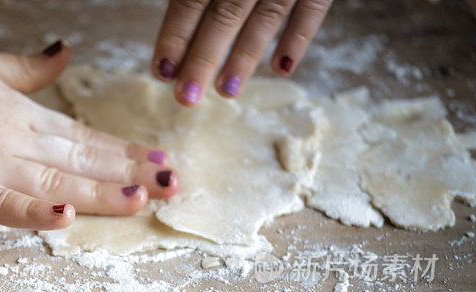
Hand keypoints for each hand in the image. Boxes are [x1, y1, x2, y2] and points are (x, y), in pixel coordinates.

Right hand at [0, 39, 179, 229]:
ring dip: (100, 191)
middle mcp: (16, 140)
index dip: (124, 151)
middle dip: (130, 174)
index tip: (161, 160)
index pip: (84, 138)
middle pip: (82, 161)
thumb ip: (28, 70)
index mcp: (22, 116)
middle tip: (176, 184)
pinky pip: (1, 204)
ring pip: (55, 182)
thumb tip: (64, 51)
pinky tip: (65, 218)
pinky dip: (33, 212)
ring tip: (142, 199)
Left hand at [151, 0, 332, 103]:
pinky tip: (281, 68)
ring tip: (226, 92)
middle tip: (186, 98)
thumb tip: (175, 7)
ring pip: (266, 16)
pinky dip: (299, 38)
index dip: (175, 35)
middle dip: (203, 59)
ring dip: (244, 57)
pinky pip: (314, 6)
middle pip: (224, 14)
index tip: (161, 72)